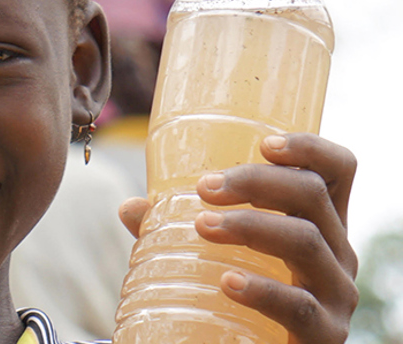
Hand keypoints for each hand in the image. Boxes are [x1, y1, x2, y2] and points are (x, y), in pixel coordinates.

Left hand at [118, 133, 357, 343]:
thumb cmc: (244, 300)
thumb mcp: (219, 256)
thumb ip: (177, 232)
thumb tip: (131, 207)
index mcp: (319, 225)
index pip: (335, 173)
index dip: (310, 149)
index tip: (265, 143)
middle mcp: (337, 254)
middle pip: (312, 196)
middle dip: (257, 182)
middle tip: (206, 187)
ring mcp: (335, 295)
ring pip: (305, 241)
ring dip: (250, 225)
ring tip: (202, 225)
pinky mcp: (325, 334)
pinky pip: (298, 305)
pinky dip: (262, 290)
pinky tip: (228, 281)